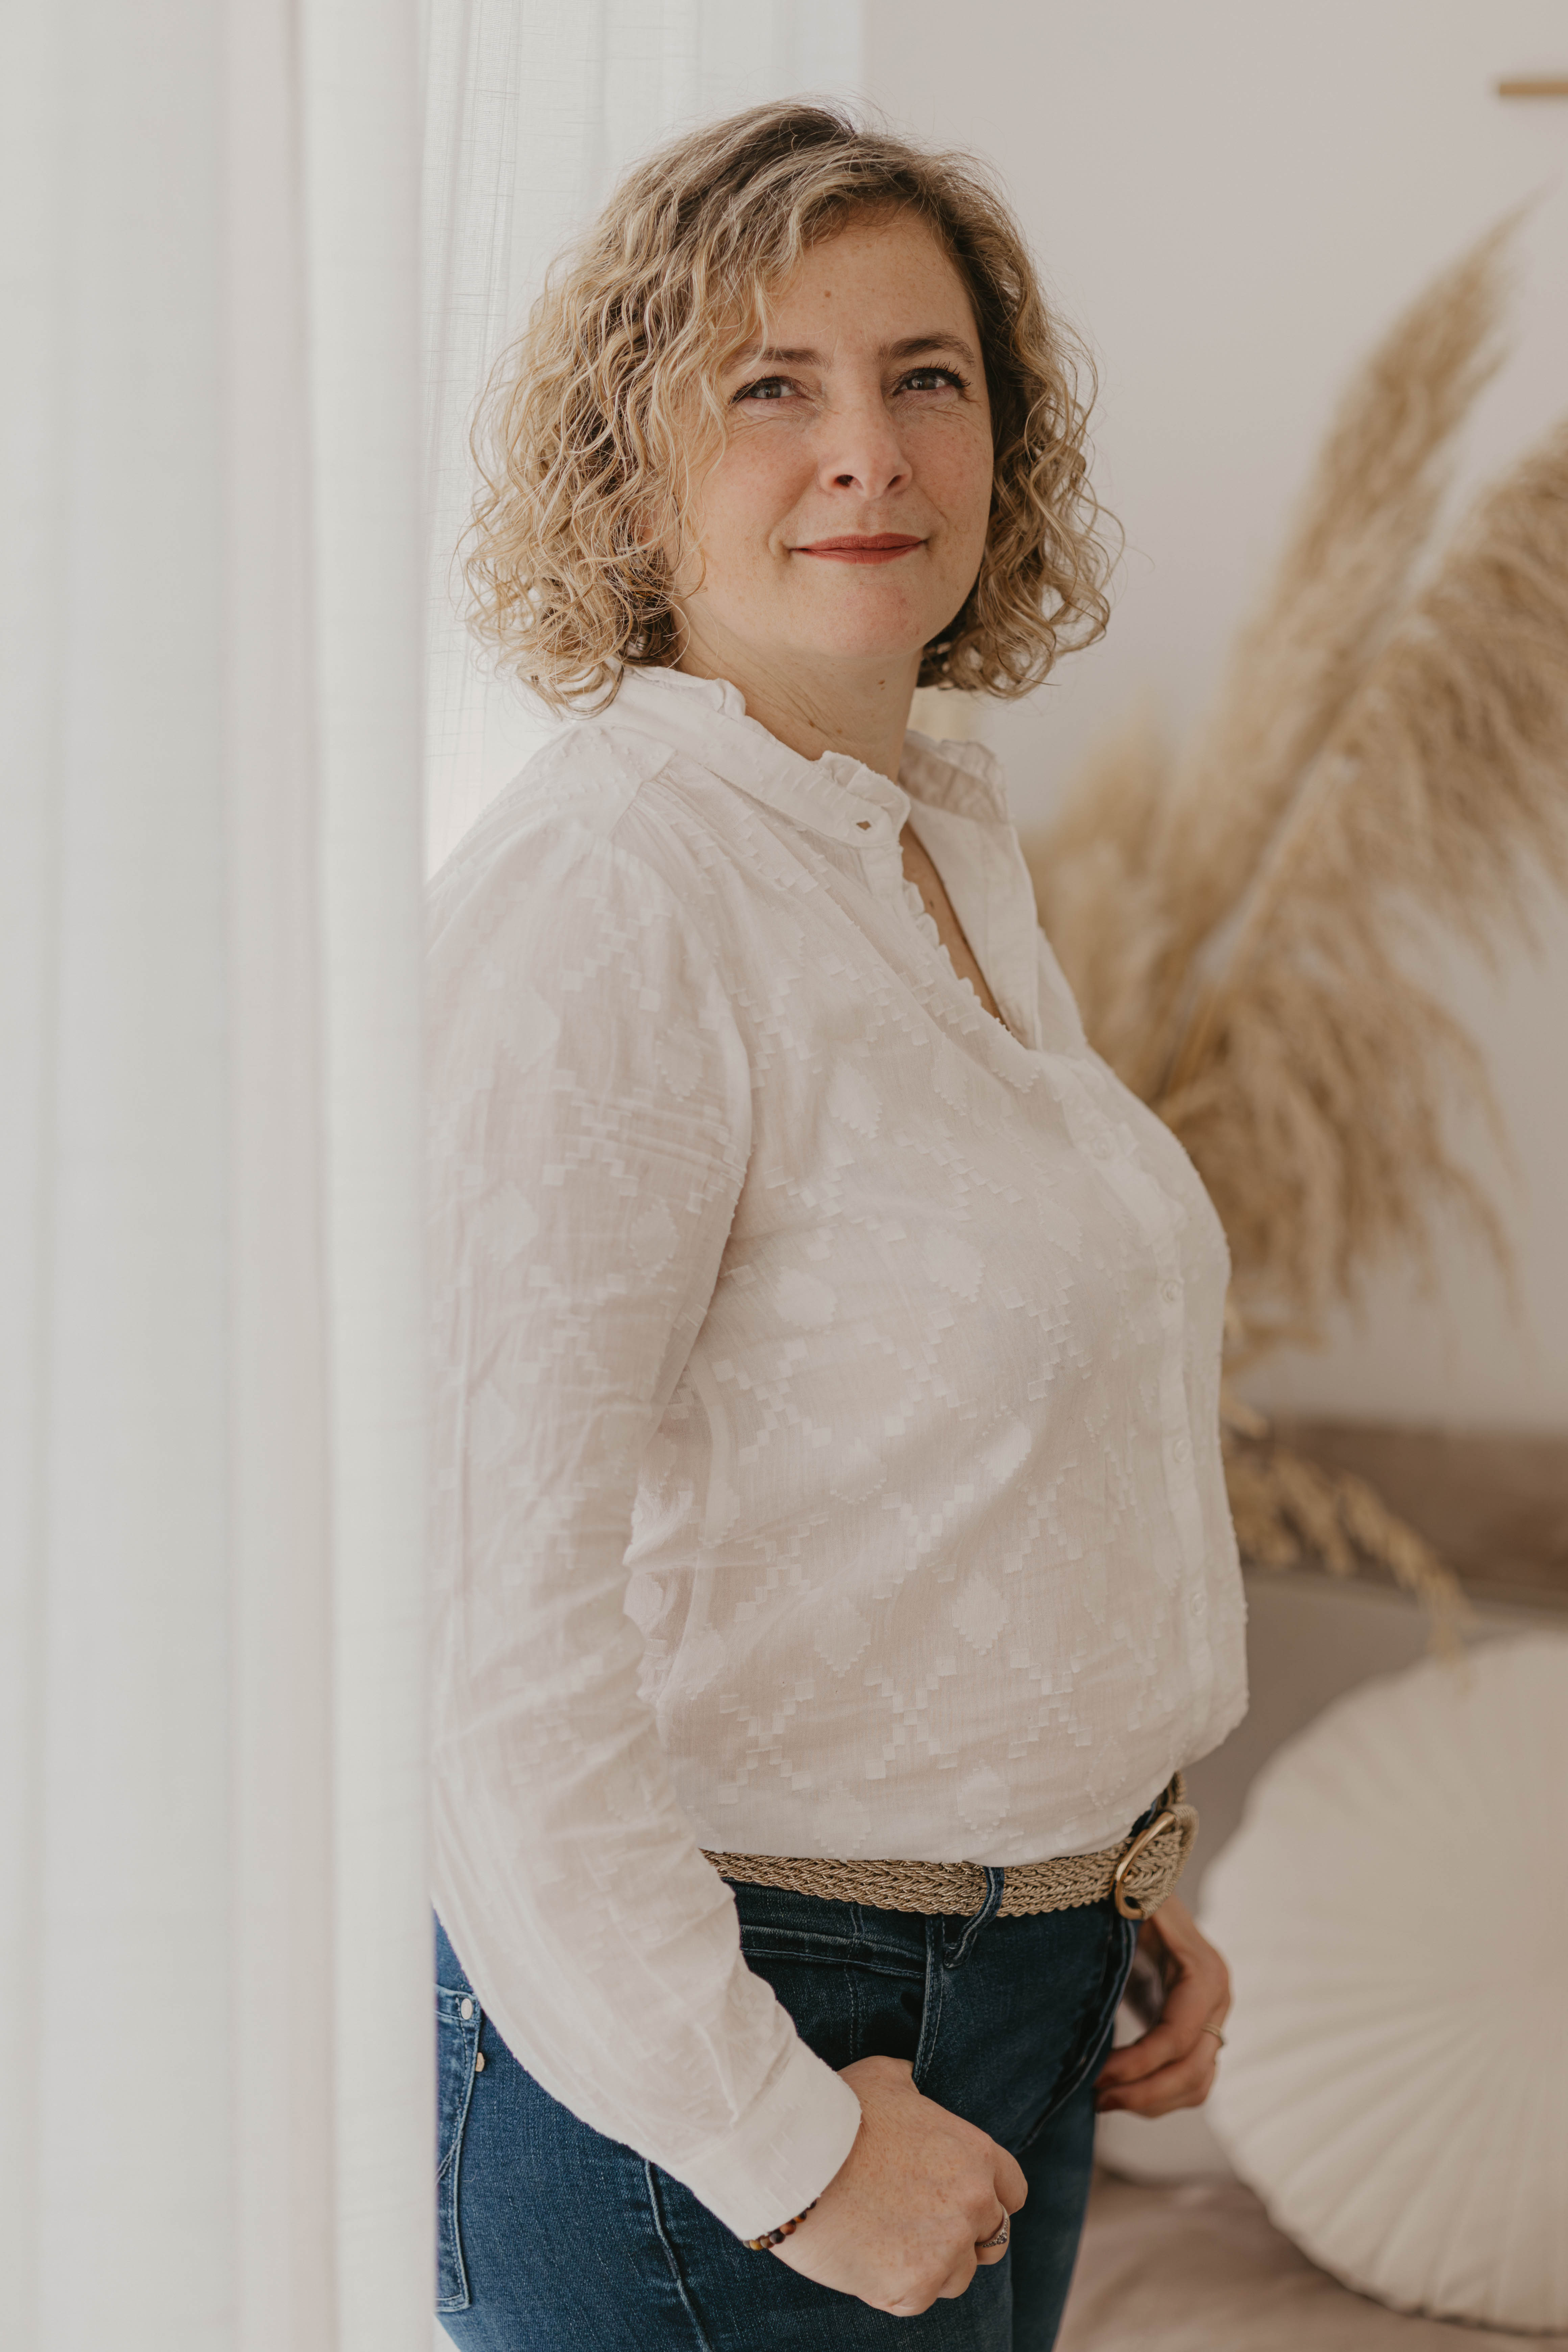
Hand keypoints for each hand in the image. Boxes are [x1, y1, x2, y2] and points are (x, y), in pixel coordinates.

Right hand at [770, 2054, 1026, 2314]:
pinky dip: (896, 2285)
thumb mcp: (886, 2077)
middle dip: (962, 2234)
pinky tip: (865, 2256)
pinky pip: (918, 2299)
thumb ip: (914, 2089)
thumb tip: (913, 2087)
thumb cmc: (836, 2111)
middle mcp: (973, 2204)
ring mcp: (946, 2250)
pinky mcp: (914, 2287)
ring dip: (931, 2265)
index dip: (987, 2198)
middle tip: (917, 2224)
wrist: (793, 2156)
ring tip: (885, 2239)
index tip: (957, 2200)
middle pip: (991, 2239)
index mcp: (976, 2154)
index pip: (1012, 2193)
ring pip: (959, 2276)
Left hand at [1094, 1895, 1229, 2116]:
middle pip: (1192, 2071)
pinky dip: (1161, 2095)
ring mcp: (1214, 2018)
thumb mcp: (1127, 1905)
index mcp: (1204, 1972)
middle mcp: (1218, 1999)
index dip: (1137, 2064)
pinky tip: (1124, 2091)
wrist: (1145, 1887)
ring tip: (1104, 2100)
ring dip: (1151, 2102)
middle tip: (1095, 2097)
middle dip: (1142, 2093)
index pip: (1177, 2037)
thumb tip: (1110, 1930)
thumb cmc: (1128, 1894)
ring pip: (1197, 2084)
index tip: (1095, 2075)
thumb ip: (1124, 1921)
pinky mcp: (1201, 2030)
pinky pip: (1192, 2080)